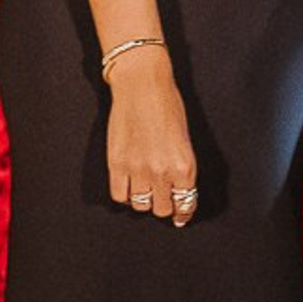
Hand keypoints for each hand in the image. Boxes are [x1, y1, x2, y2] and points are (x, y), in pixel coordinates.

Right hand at [105, 60, 201, 226]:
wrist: (142, 85)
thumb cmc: (166, 105)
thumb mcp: (185, 140)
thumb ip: (182, 167)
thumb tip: (179, 190)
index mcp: (185, 166)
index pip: (185, 204)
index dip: (183, 213)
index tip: (180, 216)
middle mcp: (162, 171)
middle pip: (162, 209)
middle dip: (163, 205)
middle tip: (160, 197)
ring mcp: (138, 169)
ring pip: (141, 207)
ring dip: (143, 200)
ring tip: (143, 188)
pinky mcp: (117, 163)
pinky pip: (119, 196)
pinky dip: (125, 195)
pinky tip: (128, 185)